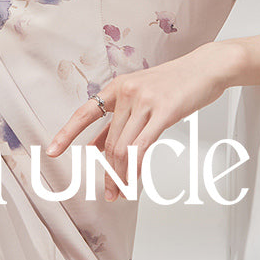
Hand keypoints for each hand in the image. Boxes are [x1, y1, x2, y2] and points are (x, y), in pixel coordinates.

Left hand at [44, 41, 240, 200]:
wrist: (207, 67)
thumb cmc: (176, 83)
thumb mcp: (141, 97)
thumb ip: (118, 121)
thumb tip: (93, 146)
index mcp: (117, 88)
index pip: (84, 114)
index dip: (66, 134)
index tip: (52, 151)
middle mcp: (127, 92)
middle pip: (108, 142)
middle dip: (106, 171)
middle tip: (108, 191)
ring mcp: (145, 101)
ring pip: (123, 147)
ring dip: (120, 175)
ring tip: (121, 191)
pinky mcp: (164, 110)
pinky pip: (142, 146)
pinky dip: (135, 167)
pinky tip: (133, 179)